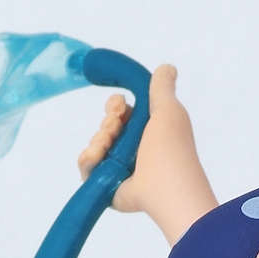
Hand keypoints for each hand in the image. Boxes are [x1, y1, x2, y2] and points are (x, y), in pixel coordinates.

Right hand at [76, 65, 213, 236]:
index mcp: (148, 131)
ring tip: (108, 146)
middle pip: (107, 126)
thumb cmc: (171, 149)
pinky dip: (89, 158)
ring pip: (95, 144)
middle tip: (115, 128)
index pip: (122, 112)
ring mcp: (119, 168)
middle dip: (108, 122)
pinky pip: (87, 165)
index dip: (115, 105)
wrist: (165, 188)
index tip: (118, 104)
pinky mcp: (106, 184)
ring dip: (99, 140)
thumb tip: (167, 68)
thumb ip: (162, 88)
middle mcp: (134, 149)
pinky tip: (97, 157)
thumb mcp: (168, 110)